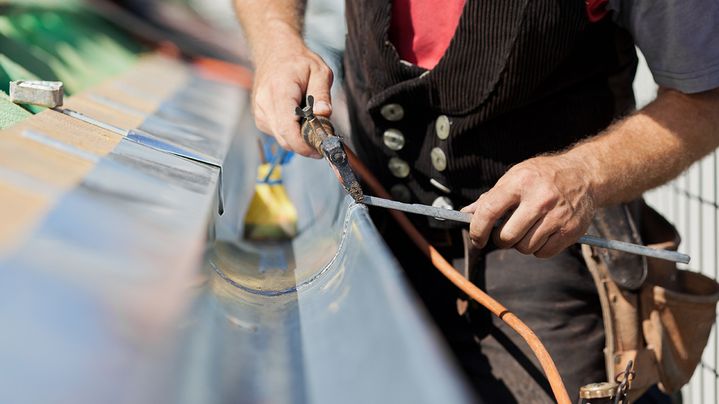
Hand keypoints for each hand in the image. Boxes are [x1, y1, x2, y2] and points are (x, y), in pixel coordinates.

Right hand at [251, 38, 332, 157]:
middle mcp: (264, 104)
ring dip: (299, 137)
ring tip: (310, 120)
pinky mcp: (260, 118)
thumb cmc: (298, 61)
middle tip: (323, 136)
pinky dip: (291, 132)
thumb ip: (322, 94)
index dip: (304, 145)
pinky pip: (278, 134)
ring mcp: (259, 112)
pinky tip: (298, 117)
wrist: (275, 52)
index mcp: (279, 91)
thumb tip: (324, 114)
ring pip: (282, 139)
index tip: (319, 149)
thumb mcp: (320, 71)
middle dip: (305, 144)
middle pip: (284, 139)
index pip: (287, 129)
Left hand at [460, 155, 596, 257]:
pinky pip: (543, 253)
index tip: (477, 238)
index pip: (489, 211)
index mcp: (520, 182)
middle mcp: (539, 199)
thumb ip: (491, 197)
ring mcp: (557, 215)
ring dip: (521, 244)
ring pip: (525, 248)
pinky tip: (541, 234)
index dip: (477, 229)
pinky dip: (538, 249)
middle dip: (501, 239)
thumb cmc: (542, 176)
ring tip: (527, 230)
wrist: (584, 175)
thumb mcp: (515, 176)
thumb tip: (466, 213)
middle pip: (507, 237)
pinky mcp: (570, 230)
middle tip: (505, 233)